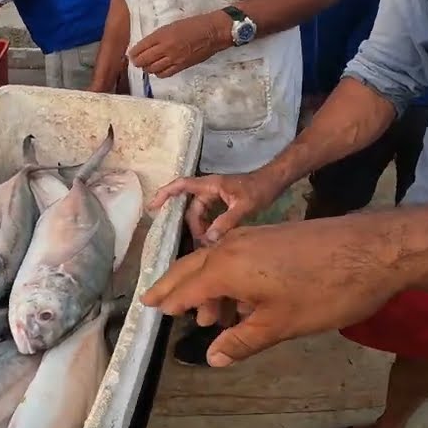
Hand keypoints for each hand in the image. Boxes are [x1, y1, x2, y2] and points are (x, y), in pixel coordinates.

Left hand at [129, 12, 228, 77]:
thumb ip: (158, 36)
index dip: (133, 53)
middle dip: (137, 62)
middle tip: (136, 61)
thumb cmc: (193, 24)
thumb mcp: (172, 25)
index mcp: (162, 35)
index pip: (141, 47)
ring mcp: (173, 59)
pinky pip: (164, 74)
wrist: (212, 32)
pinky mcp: (181, 66)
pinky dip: (158, 73)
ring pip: (152, 69)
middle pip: (144, 60)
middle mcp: (165, 48)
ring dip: (147, 68)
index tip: (131, 54)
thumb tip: (147, 46)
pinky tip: (158, 70)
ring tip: (146, 65)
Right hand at [141, 218, 404, 367]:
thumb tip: (212, 357)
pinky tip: (243, 298)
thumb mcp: (279, 324)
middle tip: (157, 302)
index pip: (185, 286)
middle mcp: (233, 245)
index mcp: (226, 266)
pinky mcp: (273, 235)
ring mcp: (254, 236)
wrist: (372, 249)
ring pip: (216, 261)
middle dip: (175, 286)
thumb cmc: (323, 289)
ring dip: (206, 286)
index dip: (168, 301)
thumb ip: (242, 341)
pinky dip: (228, 276)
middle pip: (193, 266)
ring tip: (211, 318)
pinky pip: (236, 255)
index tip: (150, 310)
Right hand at [149, 169, 288, 244]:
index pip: (181, 186)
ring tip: (208, 244)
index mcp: (210, 184)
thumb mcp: (243, 206)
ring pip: (199, 213)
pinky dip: (208, 226)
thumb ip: (225, 222)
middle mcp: (209, 189)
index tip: (153, 207)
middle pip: (192, 208)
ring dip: (201, 228)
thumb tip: (207, 239)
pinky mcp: (221, 202)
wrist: (274, 182)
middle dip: (193, 226)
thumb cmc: (259, 189)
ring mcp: (214, 195)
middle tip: (200, 244)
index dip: (165, 194)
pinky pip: (208, 215)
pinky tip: (214, 239)